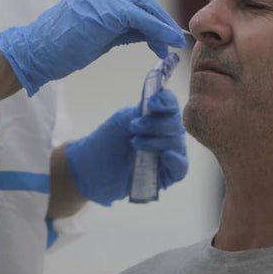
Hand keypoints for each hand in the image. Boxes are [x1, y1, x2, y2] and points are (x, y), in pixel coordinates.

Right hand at [0, 0, 184, 95]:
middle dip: (161, 20)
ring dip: (161, 26)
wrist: (37, 52)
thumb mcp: (100, 33)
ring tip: (169, 44)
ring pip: (144, 6)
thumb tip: (153, 33)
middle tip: (172, 40)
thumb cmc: (63, 46)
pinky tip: (164, 43)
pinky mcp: (107, 10)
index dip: (154, 16)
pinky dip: (156, 30)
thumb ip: (125, 28)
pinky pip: (139, 18)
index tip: (167, 33)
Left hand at [64, 88, 187, 205]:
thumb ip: (144, 110)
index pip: (171, 105)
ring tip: (134, 143)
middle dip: (156, 124)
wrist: (92, 169)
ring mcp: (167, 154)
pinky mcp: (166, 175)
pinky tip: (166, 156)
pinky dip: (176, 161)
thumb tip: (161, 98)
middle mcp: (166, 134)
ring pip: (176, 143)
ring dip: (156, 141)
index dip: (166, 102)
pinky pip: (181, 167)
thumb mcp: (124, 119)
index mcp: (156, 117)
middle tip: (134, 128)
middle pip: (175, 123)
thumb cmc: (107, 141)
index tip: (152, 105)